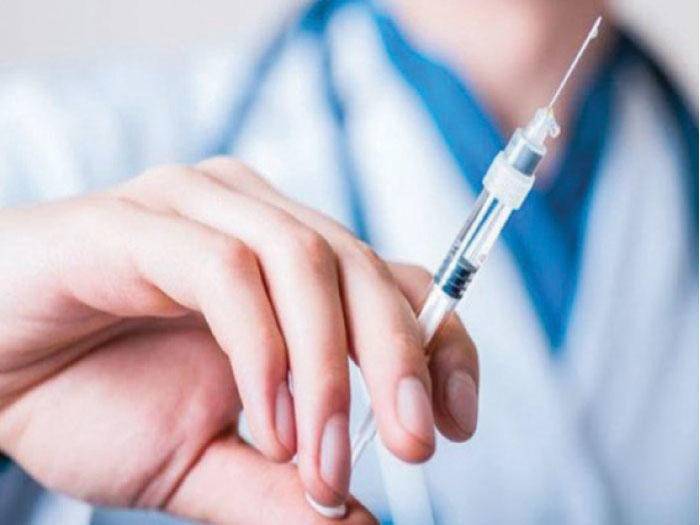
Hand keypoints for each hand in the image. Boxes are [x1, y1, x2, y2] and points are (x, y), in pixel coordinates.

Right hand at [0, 158, 478, 522]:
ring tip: (321, 459)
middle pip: (363, 268)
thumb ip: (276, 488)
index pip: (394, 283)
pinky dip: (261, 350)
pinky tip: (266, 417)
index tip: (455, 421)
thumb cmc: (90, 398)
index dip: (439, 344)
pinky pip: (226, 273)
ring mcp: (200, 209)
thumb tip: (356, 524)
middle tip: (415, 448)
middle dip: (399, 361)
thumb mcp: (202, 459)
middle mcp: (255, 221)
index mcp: (286, 267)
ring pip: (307, 261)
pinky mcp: (140, 220)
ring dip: (329, 368)